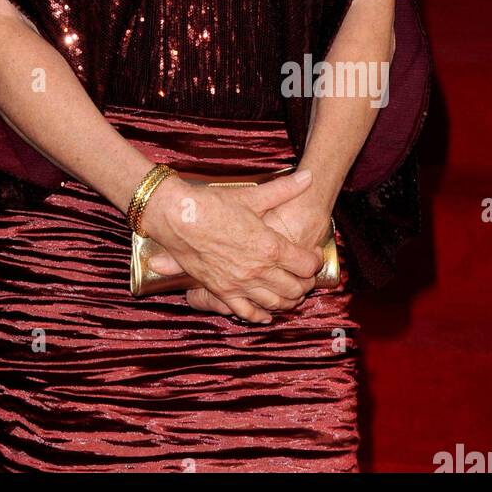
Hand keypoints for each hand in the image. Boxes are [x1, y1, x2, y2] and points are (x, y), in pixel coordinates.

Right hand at [141, 169, 324, 323]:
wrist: (176, 216)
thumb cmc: (212, 204)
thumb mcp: (251, 195)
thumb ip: (283, 189)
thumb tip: (308, 176)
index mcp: (270, 247)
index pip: (307, 265)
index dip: (315, 260)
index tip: (312, 253)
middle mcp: (258, 271)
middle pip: (296, 287)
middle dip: (306, 281)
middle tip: (304, 272)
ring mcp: (240, 284)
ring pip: (276, 303)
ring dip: (288, 299)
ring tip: (289, 290)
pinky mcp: (222, 291)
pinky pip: (247, 313)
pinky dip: (261, 315)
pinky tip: (266, 312)